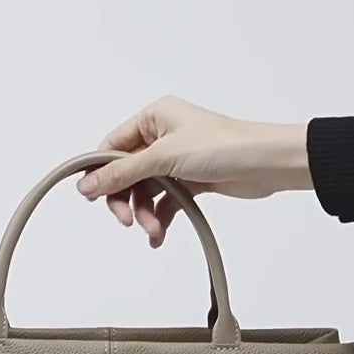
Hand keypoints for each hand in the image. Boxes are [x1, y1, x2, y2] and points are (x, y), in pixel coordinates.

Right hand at [78, 96, 310, 246]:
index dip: (100, 173)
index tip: (91, 197)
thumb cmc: (224, 146)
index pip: (112, 147)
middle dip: (126, 200)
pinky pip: (164, 202)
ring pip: (145, 192)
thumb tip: (86, 184)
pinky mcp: (190, 180)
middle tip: (127, 221)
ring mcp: (176, 159)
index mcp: (153, 117)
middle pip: (126, 174)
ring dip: (145, 214)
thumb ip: (122, 173)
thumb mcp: (164, 158)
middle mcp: (162, 135)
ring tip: (154, 231)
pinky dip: (160, 219)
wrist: (267, 164)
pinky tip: (159, 236)